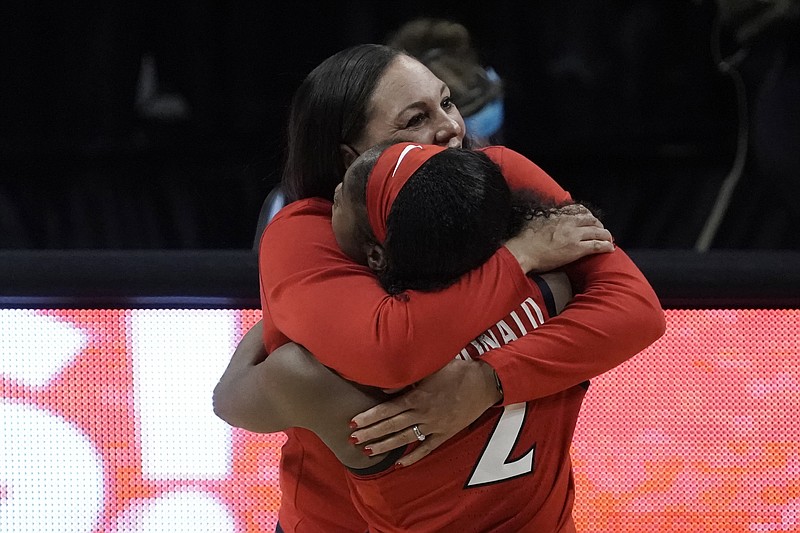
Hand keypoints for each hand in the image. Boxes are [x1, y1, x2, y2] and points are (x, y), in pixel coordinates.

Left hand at [349, 359, 499, 466]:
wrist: (483, 383)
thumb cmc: (456, 371)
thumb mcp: (430, 369)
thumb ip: (405, 379)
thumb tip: (384, 389)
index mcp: (417, 396)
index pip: (386, 410)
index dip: (369, 417)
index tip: (353, 422)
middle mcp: (423, 414)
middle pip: (391, 426)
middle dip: (370, 433)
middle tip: (353, 439)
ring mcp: (434, 426)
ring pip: (405, 438)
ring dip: (385, 445)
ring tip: (368, 451)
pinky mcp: (445, 434)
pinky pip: (427, 448)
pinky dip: (413, 457)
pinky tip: (399, 464)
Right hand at [504, 204, 613, 272]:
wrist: (523, 252)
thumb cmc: (524, 240)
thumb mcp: (535, 222)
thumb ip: (545, 218)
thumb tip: (546, 218)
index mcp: (559, 215)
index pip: (580, 210)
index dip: (589, 215)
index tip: (591, 220)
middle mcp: (569, 223)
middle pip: (592, 220)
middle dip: (599, 225)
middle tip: (602, 231)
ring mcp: (574, 236)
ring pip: (597, 232)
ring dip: (606, 235)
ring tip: (608, 240)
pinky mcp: (576, 249)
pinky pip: (596, 246)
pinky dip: (605, 246)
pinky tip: (610, 248)